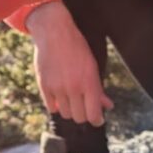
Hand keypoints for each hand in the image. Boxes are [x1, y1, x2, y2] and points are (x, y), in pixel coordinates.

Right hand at [27, 1, 113, 126]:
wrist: (55, 33)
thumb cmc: (77, 48)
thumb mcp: (92, 67)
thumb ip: (98, 89)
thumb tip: (108, 106)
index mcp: (89, 83)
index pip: (94, 114)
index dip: (97, 119)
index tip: (97, 118)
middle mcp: (73, 87)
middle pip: (79, 117)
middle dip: (83, 114)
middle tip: (83, 106)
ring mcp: (57, 88)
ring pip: (65, 114)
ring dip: (69, 109)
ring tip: (71, 99)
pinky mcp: (44, 86)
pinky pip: (51, 108)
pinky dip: (56, 105)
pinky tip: (60, 97)